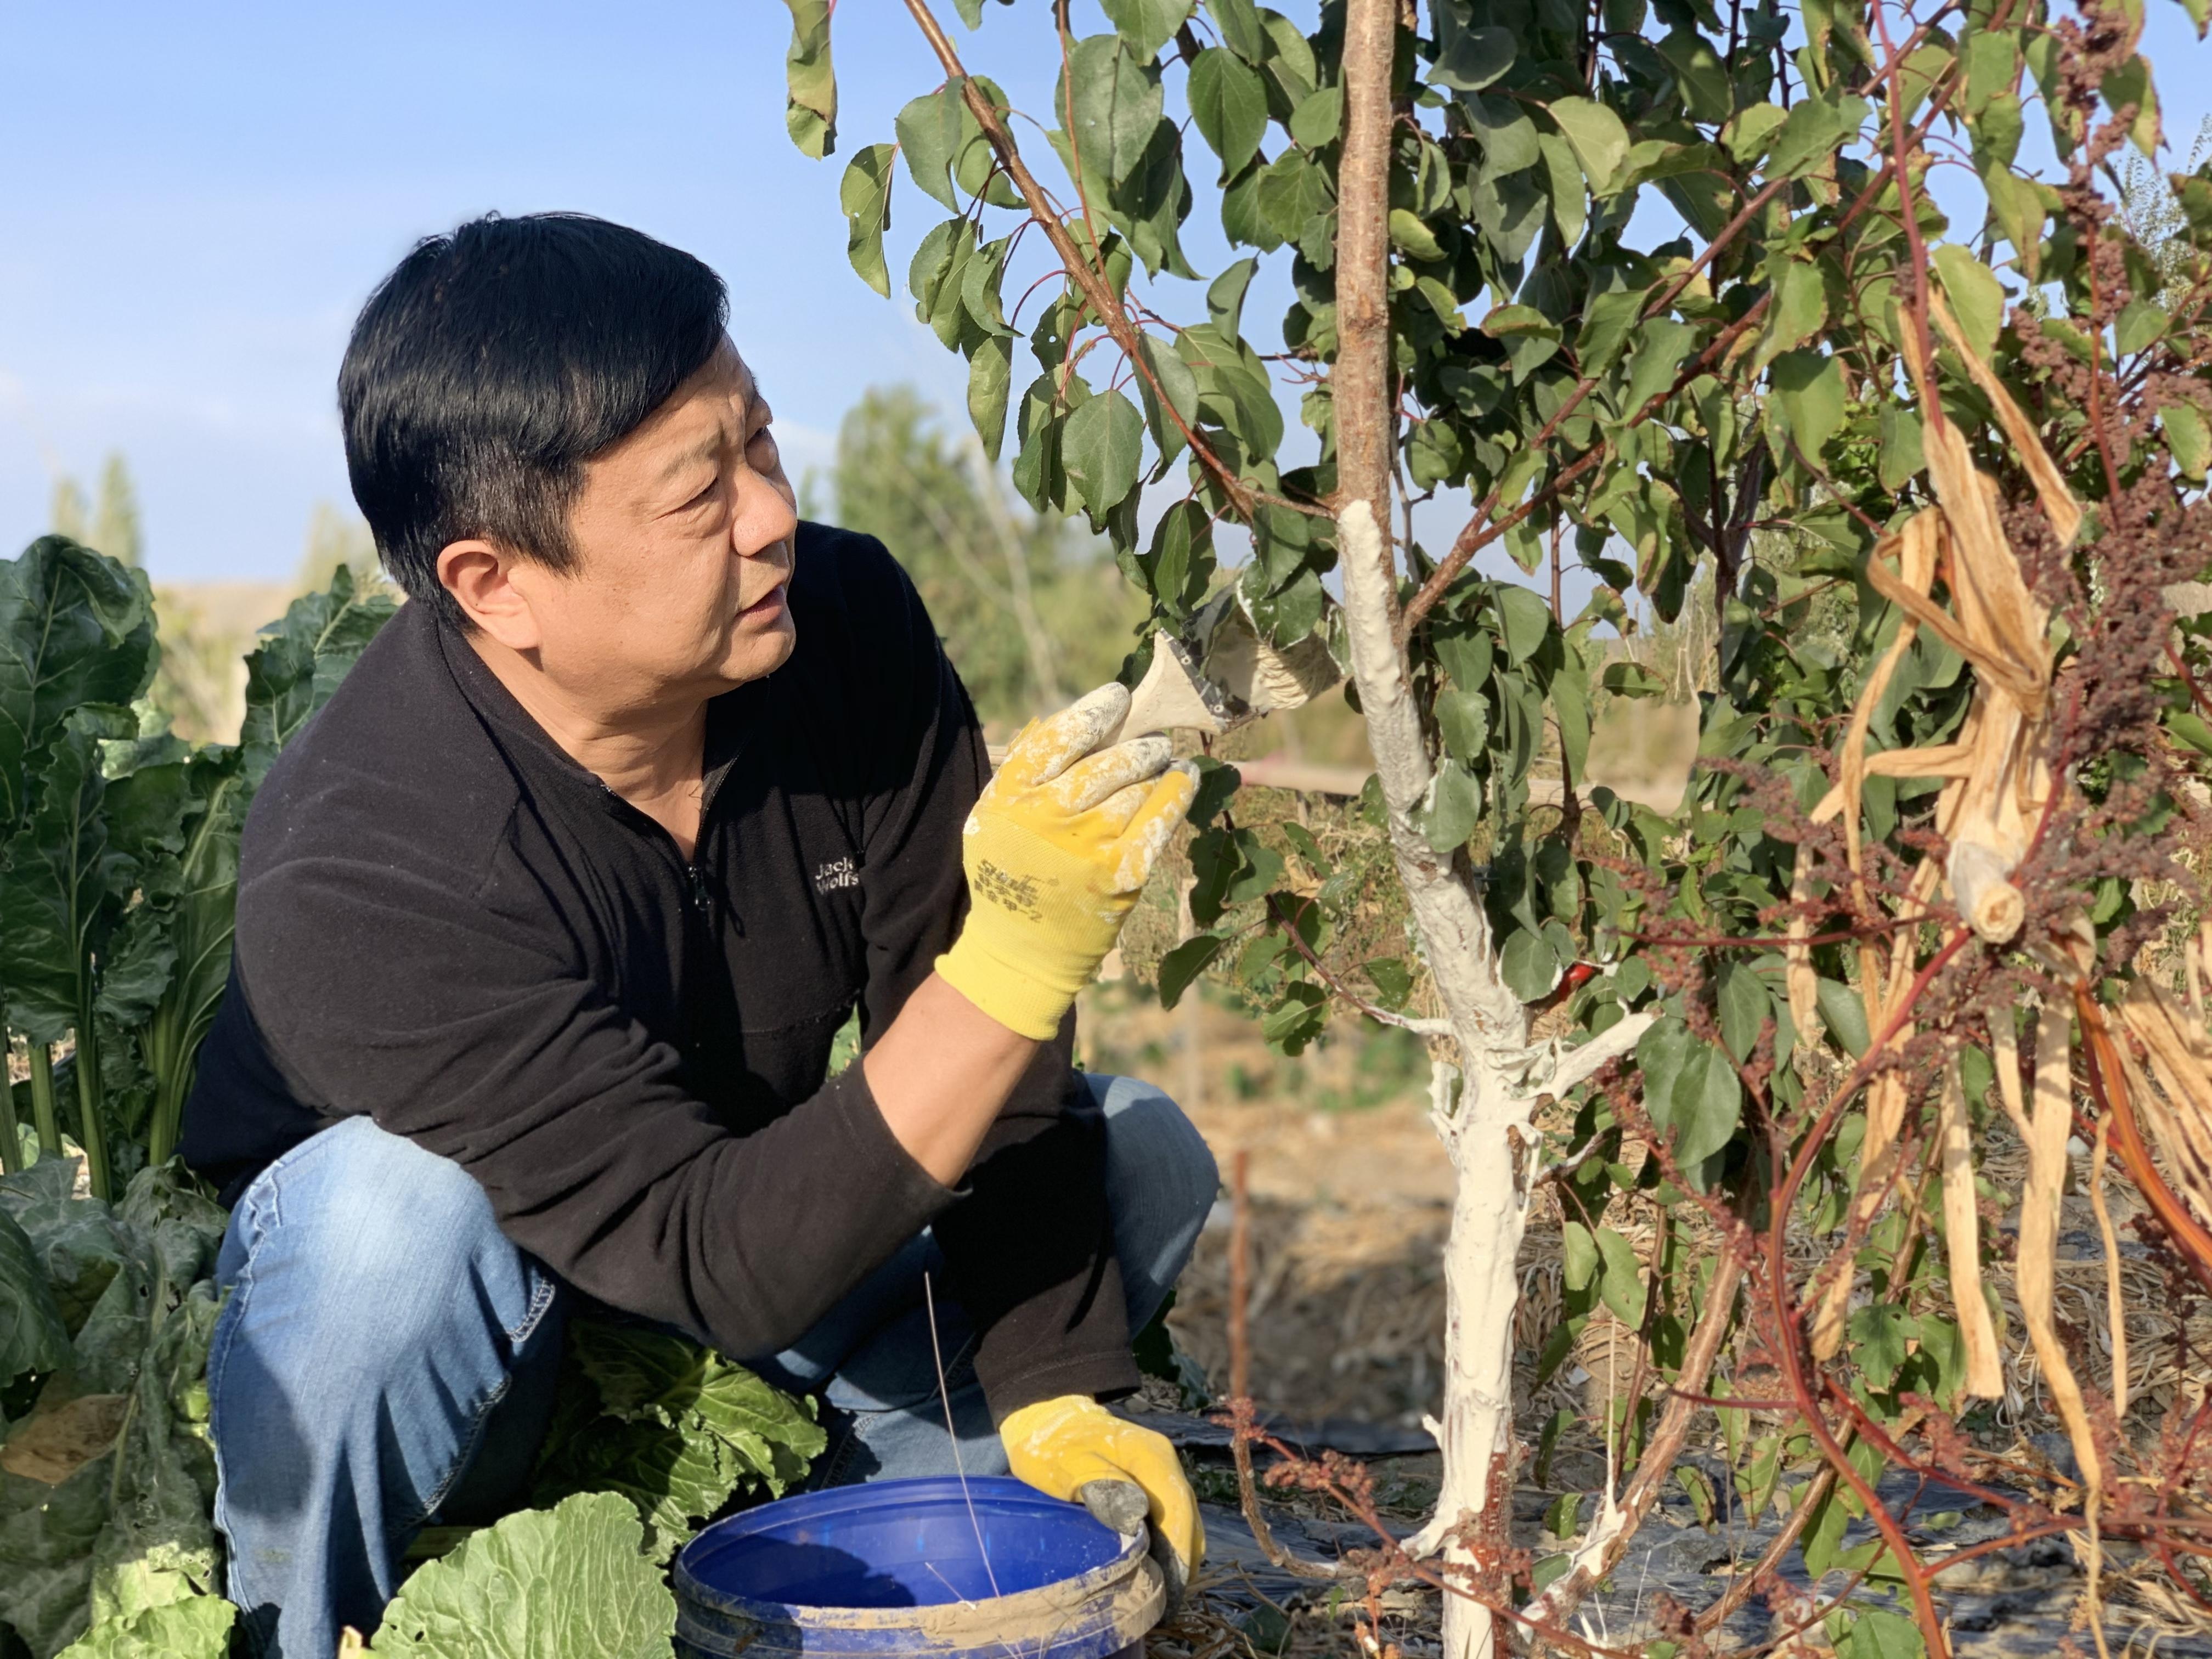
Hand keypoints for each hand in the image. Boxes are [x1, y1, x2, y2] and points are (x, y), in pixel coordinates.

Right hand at [936, 683, 1195, 1041]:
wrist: (1023, 949)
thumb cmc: (1012, 872)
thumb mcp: (995, 817)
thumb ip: (1025, 771)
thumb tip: (1066, 718)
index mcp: (1010, 796)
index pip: (1061, 736)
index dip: (1095, 712)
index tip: (1117, 699)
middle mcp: (1048, 816)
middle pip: (1107, 758)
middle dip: (1136, 743)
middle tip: (1151, 739)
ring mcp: (1088, 845)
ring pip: (1137, 785)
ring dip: (1155, 766)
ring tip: (1163, 759)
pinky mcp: (1122, 872)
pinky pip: (1160, 817)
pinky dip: (1177, 791)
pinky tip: (1185, 776)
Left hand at [1000, 1394, 1203, 1615]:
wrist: (1045, 1416)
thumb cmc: (1052, 1443)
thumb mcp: (1069, 1465)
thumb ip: (1104, 1487)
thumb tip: (1138, 1519)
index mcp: (1151, 1456)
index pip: (1178, 1508)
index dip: (1180, 1551)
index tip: (1173, 1589)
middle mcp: (1164, 1463)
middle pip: (1188, 1518)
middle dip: (1182, 1562)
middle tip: (1166, 1605)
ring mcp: (1159, 1472)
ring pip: (1183, 1521)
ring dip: (1177, 1556)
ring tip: (1160, 1596)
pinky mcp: (1150, 1483)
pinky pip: (1168, 1518)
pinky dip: (1166, 1546)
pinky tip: (1150, 1569)